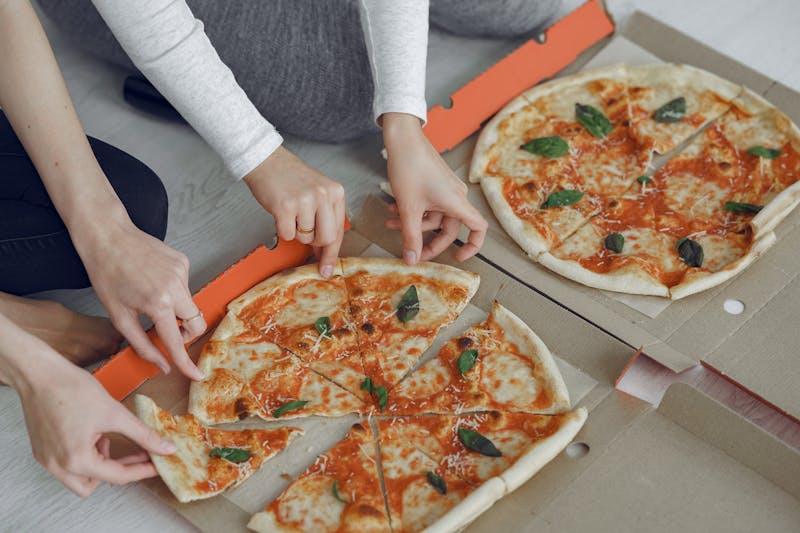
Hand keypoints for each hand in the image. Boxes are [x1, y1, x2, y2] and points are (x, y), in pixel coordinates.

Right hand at [16, 350, 175, 496]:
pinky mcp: (43, 450)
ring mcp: (47, 460)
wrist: (40, 373)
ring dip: (100, 463)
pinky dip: (85, 456)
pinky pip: (68, 464)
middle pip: (94, 485)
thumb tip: (166, 448)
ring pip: (80, 477)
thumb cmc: (72, 389)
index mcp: (76, 460)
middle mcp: (58, 466)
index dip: (143, 470)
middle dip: (117, 471)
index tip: (159, 464)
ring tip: (108, 438)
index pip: (118, 476)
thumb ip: (143, 434)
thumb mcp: (115, 413)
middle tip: (138, 454)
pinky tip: (94, 434)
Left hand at [74, 216, 205, 379]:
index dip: (186, 361)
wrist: (108, 235)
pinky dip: (173, 291)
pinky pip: (185, 286)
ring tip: (149, 298)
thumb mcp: (118, 315)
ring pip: (189, 304)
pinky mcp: (183, 261)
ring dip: (175, 310)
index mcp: (158, 303)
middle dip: (186, 334)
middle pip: (196, 323)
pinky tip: (153, 281)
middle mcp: (176, 287)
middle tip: (164, 332)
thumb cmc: (107, 273)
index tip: (196, 375)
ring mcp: (182, 272)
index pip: (177, 341)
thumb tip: (162, 365)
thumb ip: (142, 344)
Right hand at [244, 147, 345, 277]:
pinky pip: (287, 235)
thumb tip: (324, 252)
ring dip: (296, 232)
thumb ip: (325, 219)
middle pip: (325, 239)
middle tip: (303, 231)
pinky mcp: (285, 207)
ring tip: (291, 212)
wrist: (267, 161)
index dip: (332, 253)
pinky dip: (282, 229)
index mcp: (336, 192)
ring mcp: (305, 200)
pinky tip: (281, 212)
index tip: (327, 269)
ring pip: (305, 238)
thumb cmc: (291, 178)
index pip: (339, 231)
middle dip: (314, 243)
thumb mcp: (318, 192)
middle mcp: (323, 195)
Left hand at [381, 113, 486, 263]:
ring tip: (391, 223)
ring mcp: (446, 189)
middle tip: (411, 252)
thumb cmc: (410, 166)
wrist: (403, 138)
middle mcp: (456, 196)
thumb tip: (412, 260)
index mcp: (457, 202)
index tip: (459, 258)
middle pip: (449, 228)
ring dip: (413, 223)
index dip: (473, 246)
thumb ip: (411, 236)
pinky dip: (413, 210)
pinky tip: (393, 209)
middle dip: (428, 241)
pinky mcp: (435, 183)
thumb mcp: (408, 208)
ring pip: (434, 216)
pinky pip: (428, 205)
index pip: (478, 228)